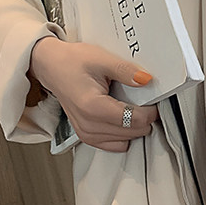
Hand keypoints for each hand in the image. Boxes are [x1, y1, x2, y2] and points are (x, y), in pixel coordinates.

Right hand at [29, 36, 158, 152]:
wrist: (51, 67)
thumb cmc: (72, 62)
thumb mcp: (102, 59)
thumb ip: (126, 70)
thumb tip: (147, 79)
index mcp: (93, 107)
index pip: (134, 120)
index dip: (151, 112)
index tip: (155, 101)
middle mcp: (88, 124)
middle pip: (133, 132)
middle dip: (145, 119)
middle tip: (145, 103)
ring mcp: (86, 133)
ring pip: (126, 141)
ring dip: (135, 127)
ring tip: (133, 109)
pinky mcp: (87, 136)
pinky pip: (115, 145)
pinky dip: (124, 135)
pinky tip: (124, 120)